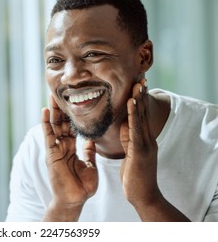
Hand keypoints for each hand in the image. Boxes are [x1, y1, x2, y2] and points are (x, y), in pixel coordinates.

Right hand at [41, 95, 97, 220]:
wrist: (75, 200)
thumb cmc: (82, 186)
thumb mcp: (90, 165)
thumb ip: (89, 152)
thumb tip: (92, 140)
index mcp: (71, 149)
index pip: (72, 128)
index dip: (73, 116)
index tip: (75, 102)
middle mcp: (62, 147)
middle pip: (61, 124)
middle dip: (61, 109)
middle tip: (62, 93)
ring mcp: (55, 150)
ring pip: (54, 126)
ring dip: (52, 111)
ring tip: (52, 96)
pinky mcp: (51, 154)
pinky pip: (48, 136)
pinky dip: (45, 123)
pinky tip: (44, 111)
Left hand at [120, 79, 160, 207]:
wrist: (143, 196)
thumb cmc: (135, 176)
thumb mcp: (131, 153)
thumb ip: (128, 138)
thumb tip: (124, 123)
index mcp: (144, 139)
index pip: (141, 115)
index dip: (140, 99)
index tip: (138, 83)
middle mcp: (147, 139)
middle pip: (143, 112)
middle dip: (142, 94)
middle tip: (141, 76)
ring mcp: (145, 144)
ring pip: (141, 117)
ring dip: (139, 99)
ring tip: (139, 83)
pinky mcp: (140, 151)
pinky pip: (136, 129)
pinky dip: (134, 114)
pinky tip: (132, 102)